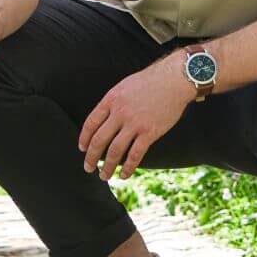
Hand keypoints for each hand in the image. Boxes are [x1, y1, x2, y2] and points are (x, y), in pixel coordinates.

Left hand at [80, 54, 192, 181]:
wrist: (174, 80)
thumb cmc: (151, 81)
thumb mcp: (125, 86)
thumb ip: (114, 102)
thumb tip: (104, 119)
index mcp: (112, 100)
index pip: (91, 123)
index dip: (84, 138)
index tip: (83, 149)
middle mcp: (120, 113)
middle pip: (99, 140)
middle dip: (91, 157)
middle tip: (88, 168)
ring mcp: (135, 123)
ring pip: (115, 151)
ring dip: (107, 166)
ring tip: (104, 176)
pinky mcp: (149, 132)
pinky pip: (135, 155)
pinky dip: (128, 167)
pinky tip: (124, 175)